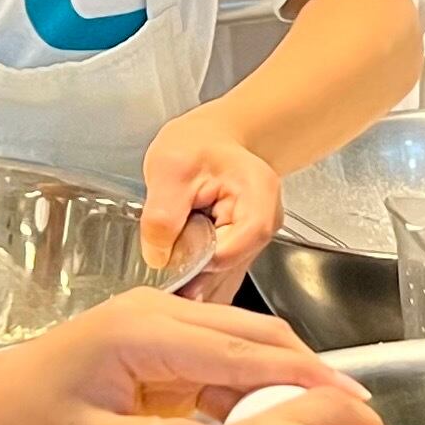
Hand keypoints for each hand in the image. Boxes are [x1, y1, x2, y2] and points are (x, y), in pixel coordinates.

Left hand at [0, 293, 352, 424]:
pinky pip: (215, 358)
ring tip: (324, 419)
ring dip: (278, 378)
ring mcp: (157, 323)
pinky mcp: (155, 341)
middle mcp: (157, 314)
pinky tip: (267, 420)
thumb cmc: (22, 423)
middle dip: (305, 369)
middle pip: (253, 335)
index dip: (300, 376)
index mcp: (143, 332)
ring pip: (240, 344)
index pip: (241, 352)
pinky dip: (245, 386)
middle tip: (354, 409)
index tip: (348, 396)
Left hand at [138, 107, 274, 299]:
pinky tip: (178, 276)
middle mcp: (266, 225)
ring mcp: (255, 242)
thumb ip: (162, 214)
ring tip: (167, 273)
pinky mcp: (241, 252)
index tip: (169, 257)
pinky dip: (198, 282)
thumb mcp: (169, 169)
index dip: (197, 260)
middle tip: (161, 275)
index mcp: (258, 198)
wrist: (211, 140)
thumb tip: (158, 258)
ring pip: (225, 280)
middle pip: (230, 269)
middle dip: (193, 277)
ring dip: (194, 283)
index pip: (233, 249)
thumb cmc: (197, 145)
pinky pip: (221, 278)